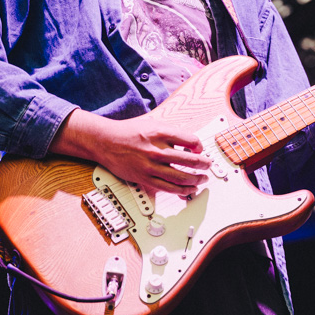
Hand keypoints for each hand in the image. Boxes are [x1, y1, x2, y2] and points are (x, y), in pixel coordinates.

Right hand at [50, 108, 210, 194]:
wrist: (106, 141)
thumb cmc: (129, 132)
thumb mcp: (153, 124)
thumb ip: (171, 133)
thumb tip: (190, 143)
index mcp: (161, 133)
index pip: (191, 140)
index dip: (200, 145)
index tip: (200, 149)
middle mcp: (157, 150)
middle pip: (190, 159)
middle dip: (203, 164)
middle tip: (208, 165)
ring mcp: (150, 166)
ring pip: (181, 177)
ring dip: (196, 179)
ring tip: (202, 179)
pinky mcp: (144, 178)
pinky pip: (168, 188)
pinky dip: (181, 190)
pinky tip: (189, 189)